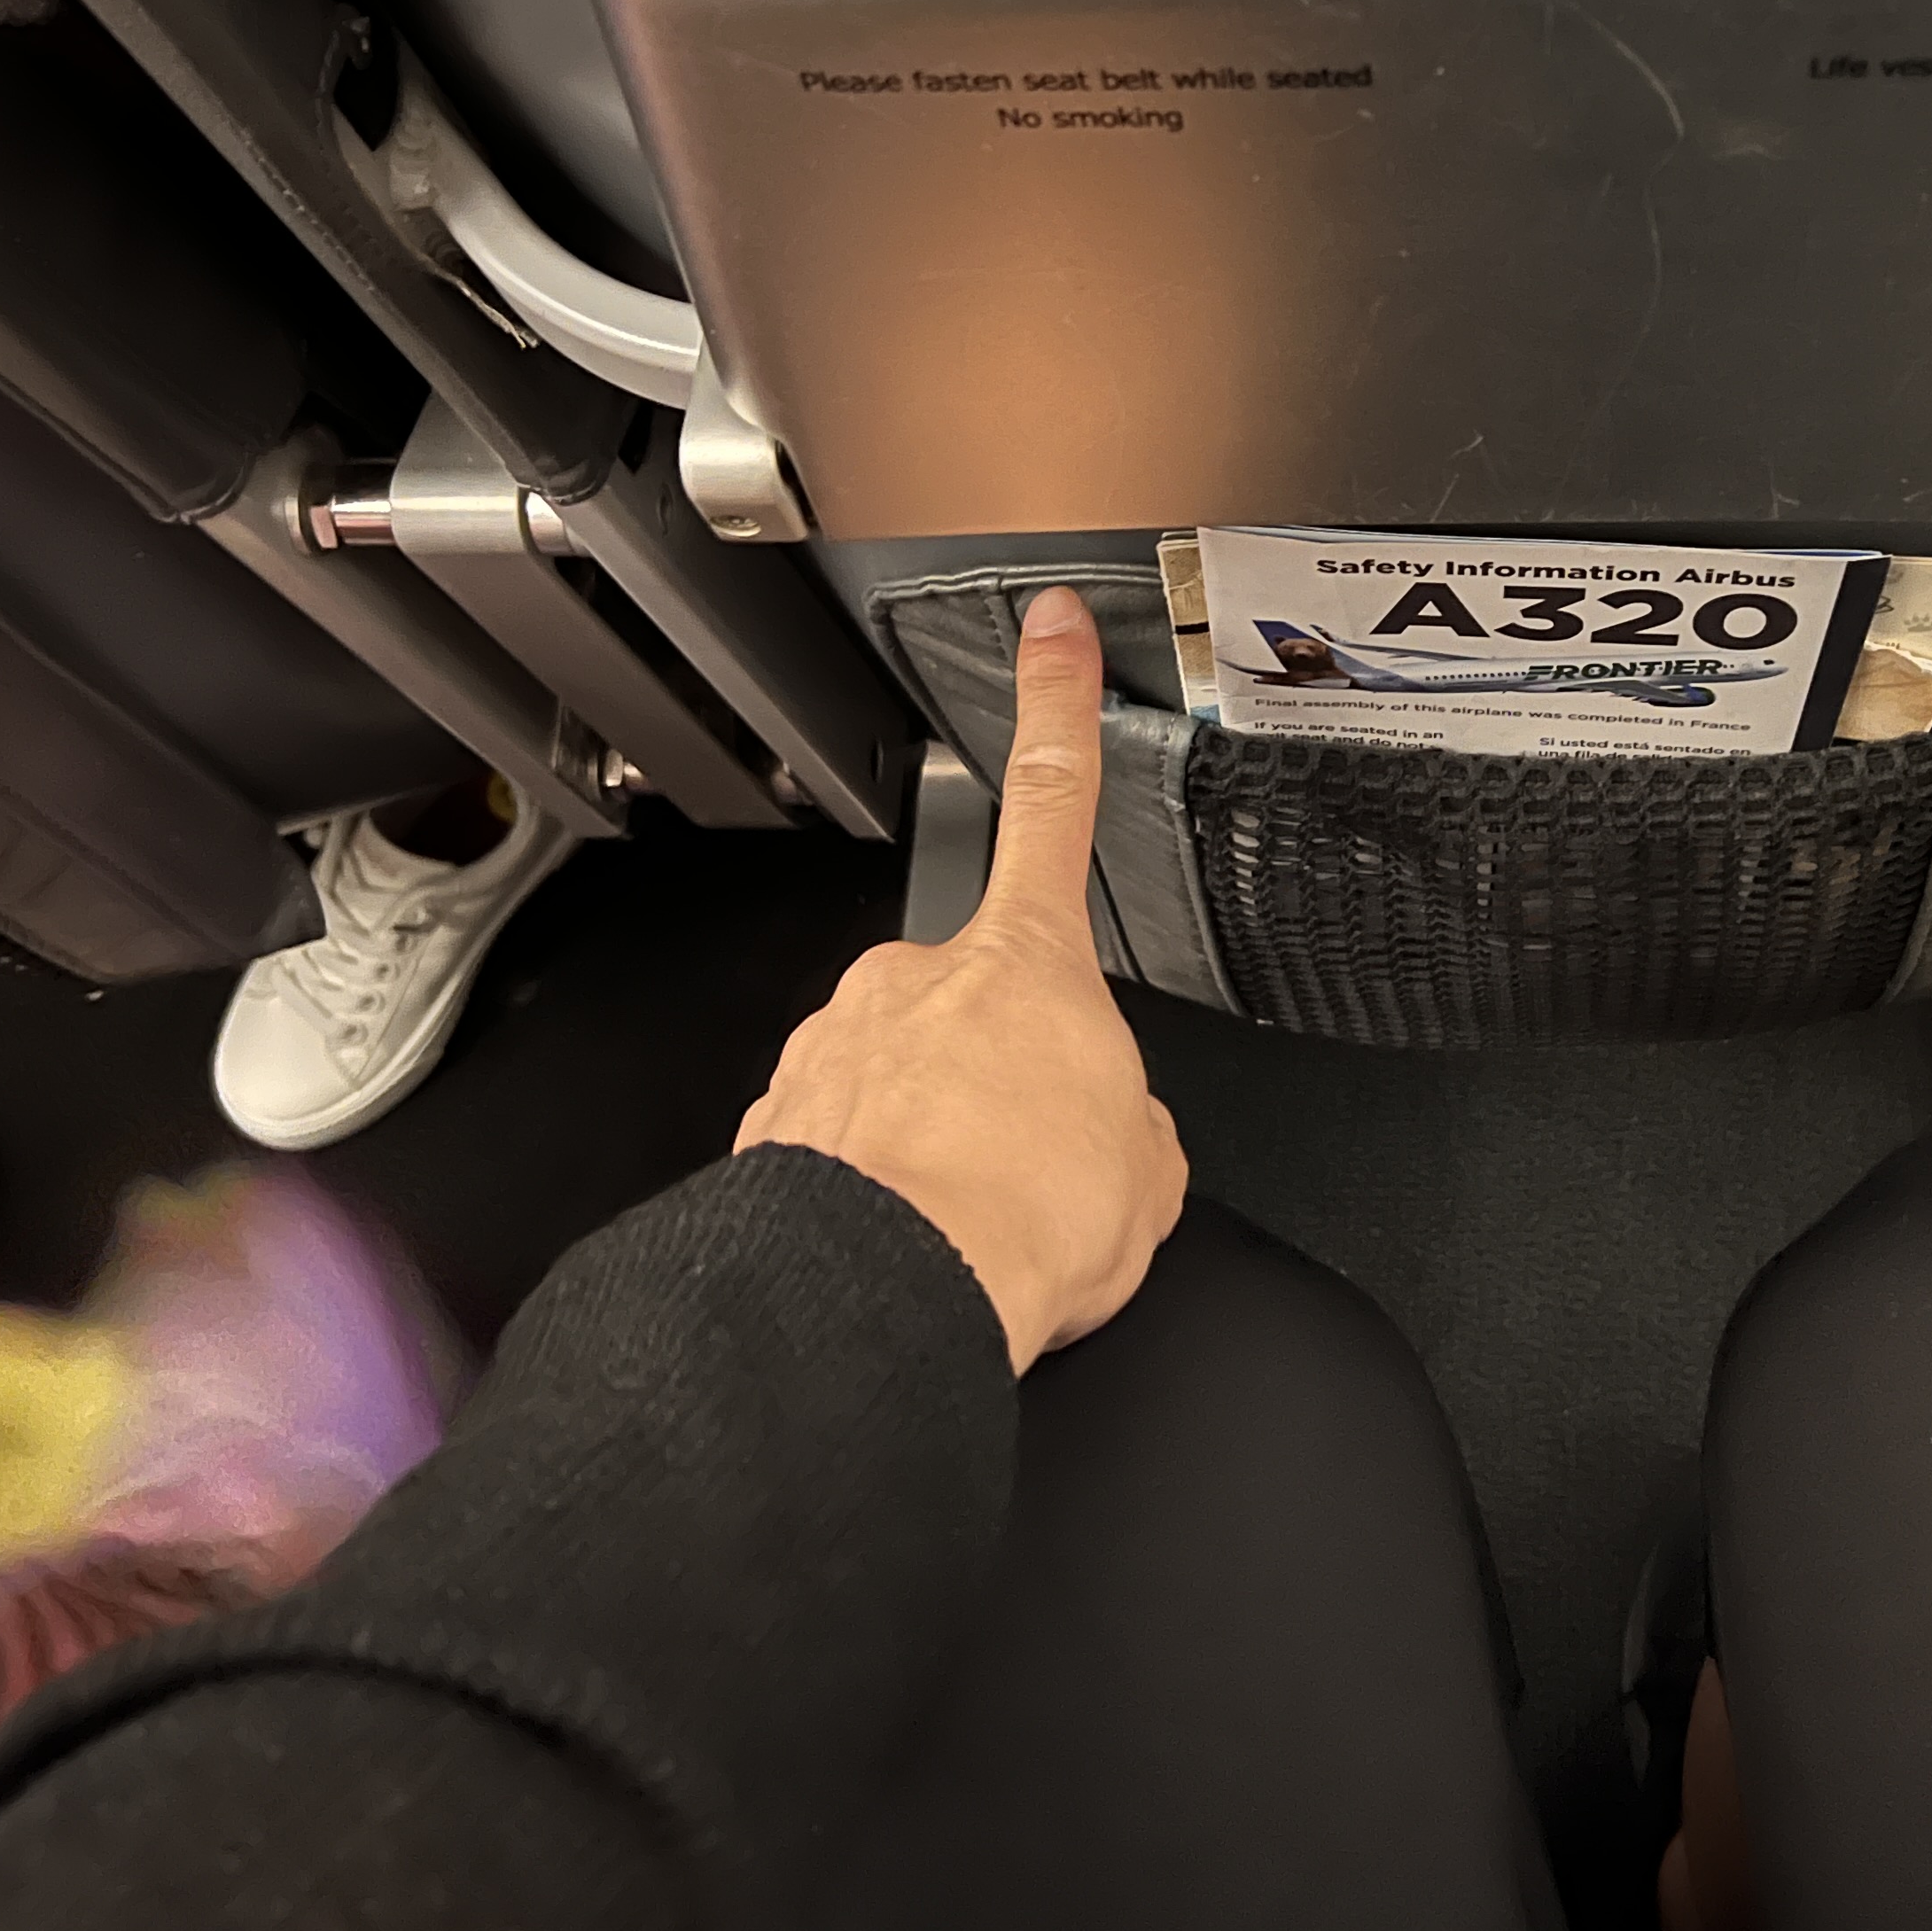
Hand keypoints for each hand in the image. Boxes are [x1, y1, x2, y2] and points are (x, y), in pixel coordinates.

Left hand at [736, 586, 1186, 1371]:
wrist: (887, 1296)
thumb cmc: (1019, 1220)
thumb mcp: (1152, 1172)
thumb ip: (1137, 1124)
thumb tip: (1114, 1140)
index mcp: (1029, 964)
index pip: (1055, 805)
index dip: (1057, 708)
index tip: (1048, 633)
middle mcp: (918, 983)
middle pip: (979, 1009)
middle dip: (1005, 1077)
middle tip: (1036, 1165)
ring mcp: (839, 1049)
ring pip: (907, 1086)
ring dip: (941, 1144)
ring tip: (973, 1223)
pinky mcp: (779, 1124)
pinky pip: (846, 1149)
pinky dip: (878, 1194)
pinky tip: (909, 1245)